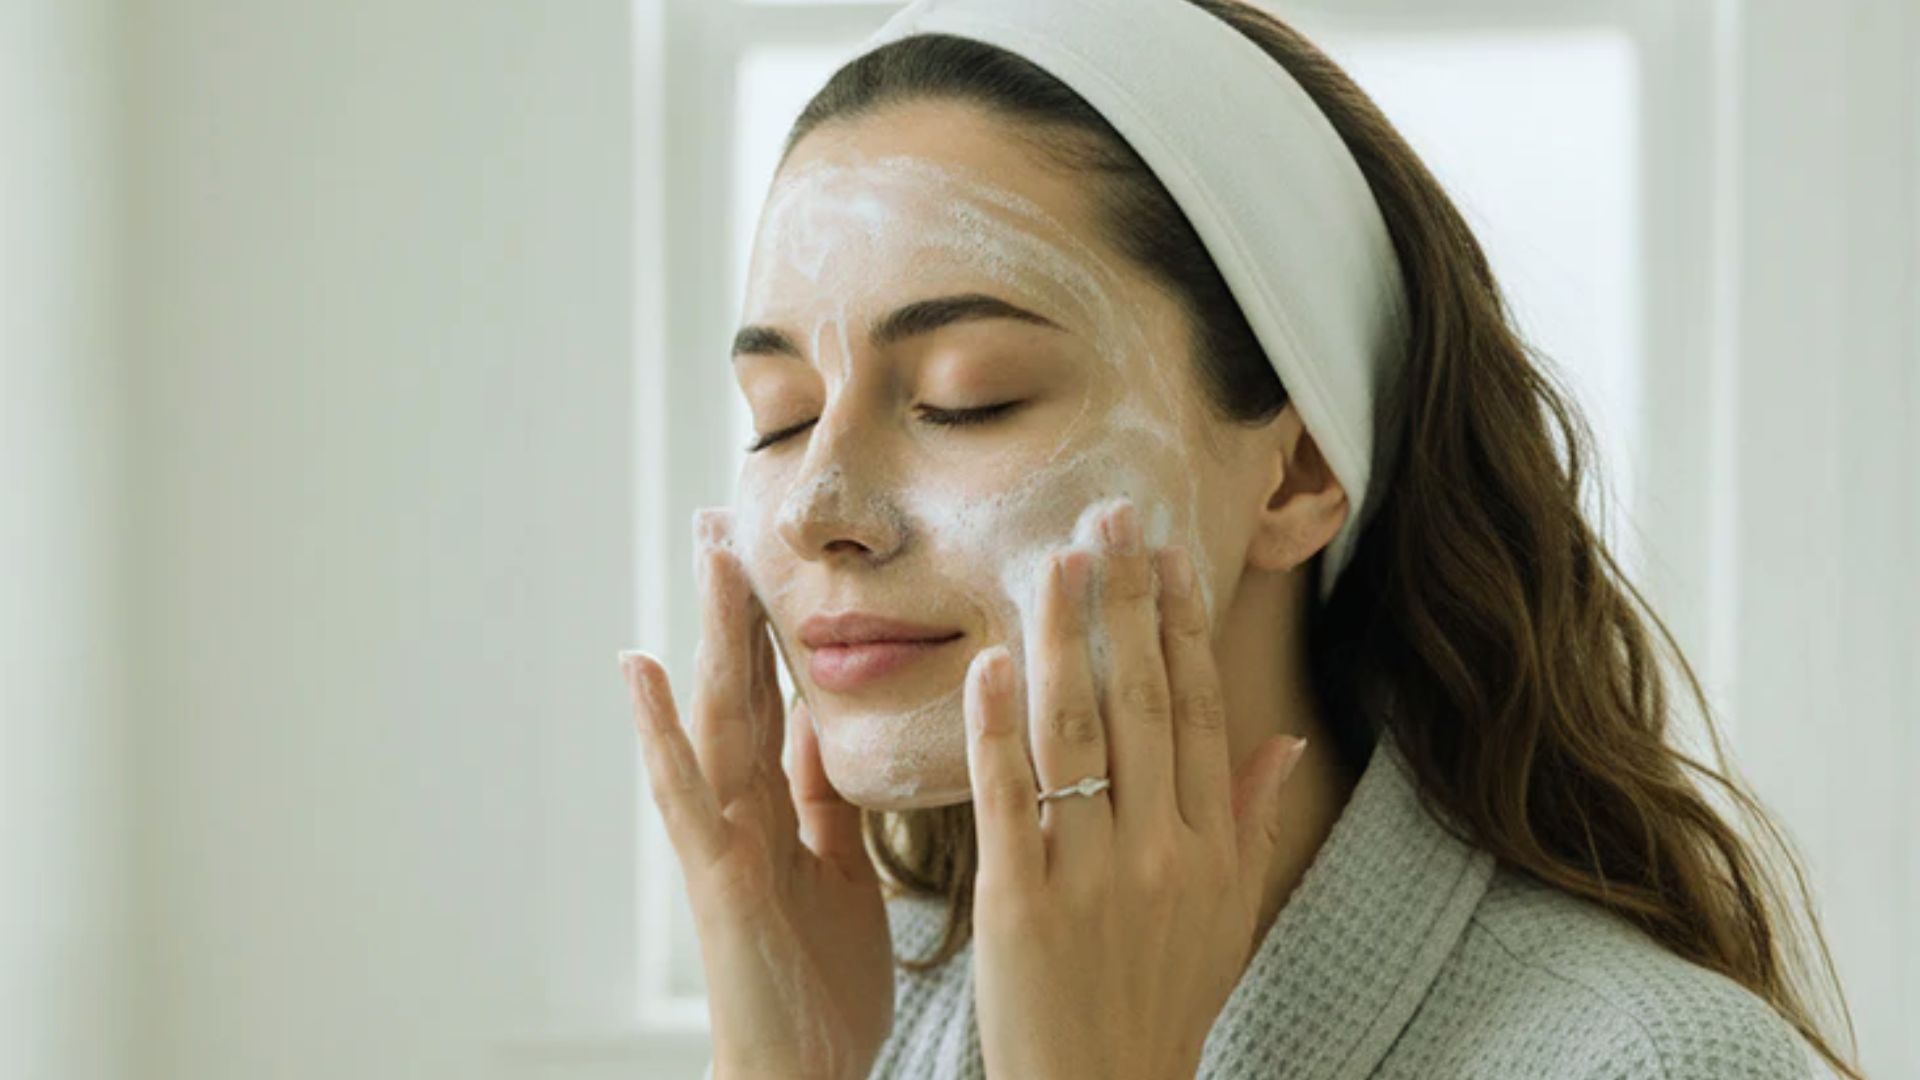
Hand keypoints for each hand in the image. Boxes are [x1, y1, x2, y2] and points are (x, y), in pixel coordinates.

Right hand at [621, 508, 892, 1079]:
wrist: (802, 1071)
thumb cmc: (822, 984)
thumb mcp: (840, 871)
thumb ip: (827, 801)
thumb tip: (827, 730)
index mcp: (780, 808)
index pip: (777, 696)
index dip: (774, 627)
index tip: (772, 555)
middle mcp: (743, 811)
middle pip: (742, 688)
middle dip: (736, 606)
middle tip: (725, 518)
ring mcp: (722, 838)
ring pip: (715, 719)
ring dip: (708, 635)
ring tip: (705, 555)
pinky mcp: (717, 876)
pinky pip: (686, 793)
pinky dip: (660, 732)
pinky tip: (641, 670)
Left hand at [962, 499, 1309, 1079]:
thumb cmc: (1162, 1001)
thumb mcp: (1226, 915)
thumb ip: (1250, 821)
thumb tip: (1281, 740)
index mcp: (1210, 848)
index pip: (1203, 710)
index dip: (1186, 624)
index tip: (1168, 551)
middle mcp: (1161, 851)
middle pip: (1147, 701)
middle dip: (1129, 601)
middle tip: (1110, 516)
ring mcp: (1091, 876)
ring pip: (1081, 732)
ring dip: (1068, 638)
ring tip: (1053, 561)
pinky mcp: (1020, 905)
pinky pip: (1010, 799)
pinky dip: (998, 728)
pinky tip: (992, 662)